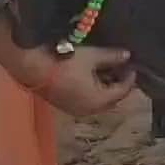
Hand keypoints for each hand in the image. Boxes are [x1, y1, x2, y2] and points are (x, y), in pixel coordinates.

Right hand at [19, 46, 136, 116]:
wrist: (32, 67)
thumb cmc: (66, 60)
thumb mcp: (92, 56)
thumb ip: (111, 56)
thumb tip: (127, 55)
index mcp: (98, 101)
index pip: (122, 91)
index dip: (129, 78)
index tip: (132, 64)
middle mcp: (88, 110)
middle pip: (110, 99)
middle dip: (117, 84)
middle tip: (121, 67)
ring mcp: (74, 109)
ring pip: (97, 100)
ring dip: (103, 86)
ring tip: (106, 68)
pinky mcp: (63, 104)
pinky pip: (85, 99)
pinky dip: (91, 89)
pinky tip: (89, 74)